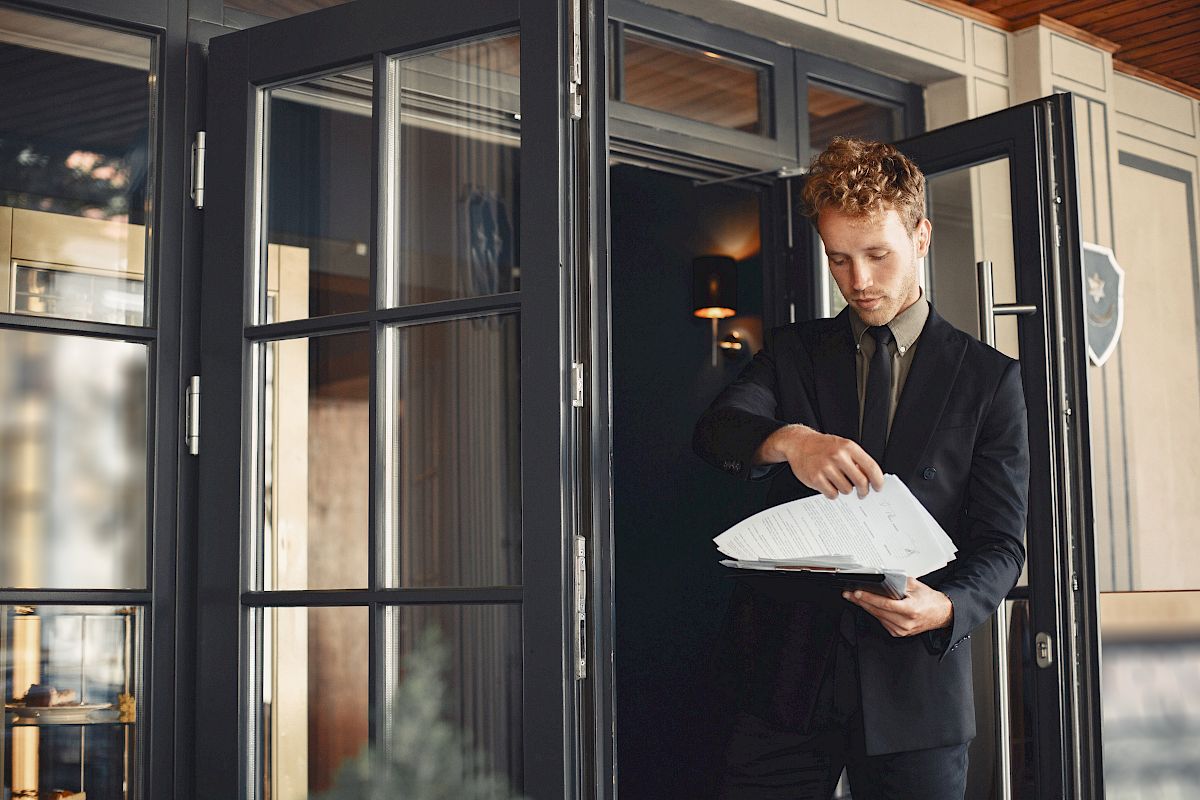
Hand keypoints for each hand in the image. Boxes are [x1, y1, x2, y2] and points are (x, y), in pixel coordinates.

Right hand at [756, 424, 883, 498]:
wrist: (799, 443)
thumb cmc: (823, 446)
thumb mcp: (842, 446)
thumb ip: (856, 460)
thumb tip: (870, 479)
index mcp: (848, 447)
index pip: (871, 467)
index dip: (878, 481)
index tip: (878, 487)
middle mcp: (838, 456)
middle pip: (860, 482)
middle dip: (864, 491)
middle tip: (862, 493)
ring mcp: (826, 467)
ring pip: (846, 490)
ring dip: (845, 490)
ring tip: (839, 483)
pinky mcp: (815, 478)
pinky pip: (832, 494)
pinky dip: (833, 493)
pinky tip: (829, 485)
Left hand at [842, 577, 952, 637]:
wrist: (941, 614)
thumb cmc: (929, 600)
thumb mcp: (915, 586)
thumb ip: (898, 582)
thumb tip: (881, 579)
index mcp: (910, 610)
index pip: (884, 604)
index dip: (869, 598)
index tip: (857, 593)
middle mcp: (905, 622)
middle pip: (877, 611)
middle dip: (861, 601)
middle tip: (849, 594)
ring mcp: (902, 630)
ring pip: (878, 617)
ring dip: (865, 607)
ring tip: (855, 598)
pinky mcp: (899, 633)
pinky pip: (882, 622)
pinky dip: (875, 613)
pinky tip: (869, 606)